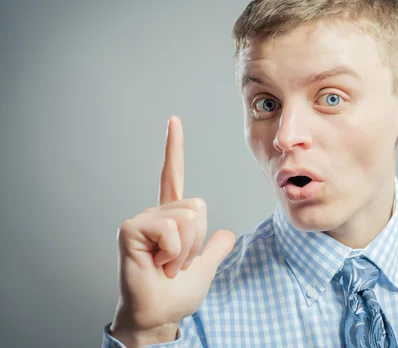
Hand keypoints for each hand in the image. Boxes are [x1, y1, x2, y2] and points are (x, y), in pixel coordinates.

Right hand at [110, 116, 235, 345]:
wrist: (159, 316)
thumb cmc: (175, 294)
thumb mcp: (204, 269)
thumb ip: (214, 250)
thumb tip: (226, 234)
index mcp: (171, 219)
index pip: (174, 176)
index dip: (174, 148)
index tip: (174, 120)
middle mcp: (156, 213)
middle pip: (198, 206)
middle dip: (196, 240)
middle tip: (176, 261)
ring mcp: (142, 219)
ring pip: (188, 217)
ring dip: (185, 250)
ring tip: (166, 264)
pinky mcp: (131, 228)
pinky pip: (171, 229)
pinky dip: (173, 253)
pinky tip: (156, 264)